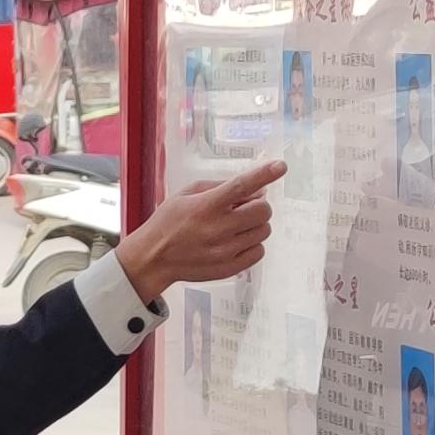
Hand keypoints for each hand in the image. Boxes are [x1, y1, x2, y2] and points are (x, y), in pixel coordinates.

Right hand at [119, 159, 284, 303]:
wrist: (153, 258)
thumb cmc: (169, 222)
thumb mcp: (187, 193)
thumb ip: (221, 187)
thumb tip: (255, 188)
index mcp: (207, 206)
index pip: (242, 186)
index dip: (264, 174)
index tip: (280, 166)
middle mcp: (218, 228)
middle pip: (263, 211)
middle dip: (258, 206)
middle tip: (244, 207)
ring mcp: (225, 251)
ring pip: (264, 231)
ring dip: (255, 225)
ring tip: (235, 226)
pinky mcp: (229, 268)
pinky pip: (259, 251)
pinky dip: (252, 243)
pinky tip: (236, 241)